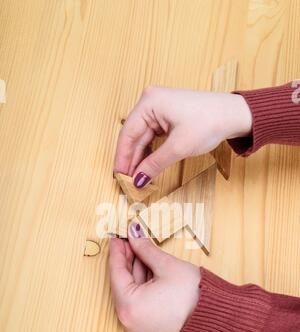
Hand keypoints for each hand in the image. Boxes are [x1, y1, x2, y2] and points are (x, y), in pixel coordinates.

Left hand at [109, 222, 200, 331]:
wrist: (219, 319)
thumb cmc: (194, 295)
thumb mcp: (166, 265)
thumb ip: (145, 249)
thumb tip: (134, 235)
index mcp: (129, 307)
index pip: (116, 273)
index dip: (117, 252)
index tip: (116, 238)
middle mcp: (129, 323)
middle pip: (123, 285)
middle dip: (128, 262)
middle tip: (130, 243)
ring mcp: (139, 331)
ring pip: (132, 296)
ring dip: (137, 275)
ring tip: (143, 254)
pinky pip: (140, 307)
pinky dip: (143, 290)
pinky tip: (150, 272)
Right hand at [114, 87, 251, 186]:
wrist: (233, 115)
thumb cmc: (210, 122)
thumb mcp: (179, 147)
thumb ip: (155, 164)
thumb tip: (138, 179)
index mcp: (149, 102)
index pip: (128, 133)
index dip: (122, 157)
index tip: (119, 176)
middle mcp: (150, 101)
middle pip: (133, 135)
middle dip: (131, 159)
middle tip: (127, 181)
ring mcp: (158, 107)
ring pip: (142, 137)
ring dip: (140, 157)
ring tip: (136, 177)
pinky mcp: (166, 115)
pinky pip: (152, 135)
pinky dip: (150, 151)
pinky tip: (147, 165)